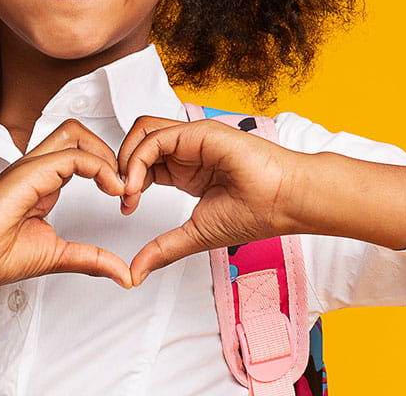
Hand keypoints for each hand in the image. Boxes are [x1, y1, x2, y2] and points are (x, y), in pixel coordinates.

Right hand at [0, 120, 132, 290]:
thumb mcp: (58, 256)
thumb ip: (91, 259)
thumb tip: (123, 274)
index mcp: (41, 183)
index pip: (79, 154)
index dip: (108, 170)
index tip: (124, 199)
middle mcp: (36, 169)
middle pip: (78, 133)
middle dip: (109, 151)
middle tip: (125, 184)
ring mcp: (31, 168)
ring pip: (76, 133)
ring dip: (105, 154)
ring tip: (119, 185)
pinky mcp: (29, 173)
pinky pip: (72, 156)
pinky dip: (99, 168)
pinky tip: (110, 189)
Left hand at [117, 115, 303, 284]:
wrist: (285, 202)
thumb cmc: (254, 214)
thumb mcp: (195, 235)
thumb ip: (163, 249)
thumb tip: (136, 274)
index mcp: (185, 170)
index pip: (141, 163)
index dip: (126, 182)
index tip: (126, 208)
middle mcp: (185, 151)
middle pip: (136, 142)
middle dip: (119, 167)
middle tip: (122, 197)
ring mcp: (191, 139)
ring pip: (142, 131)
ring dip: (126, 158)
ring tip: (128, 190)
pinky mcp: (198, 133)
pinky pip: (156, 137)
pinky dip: (138, 159)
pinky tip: (138, 185)